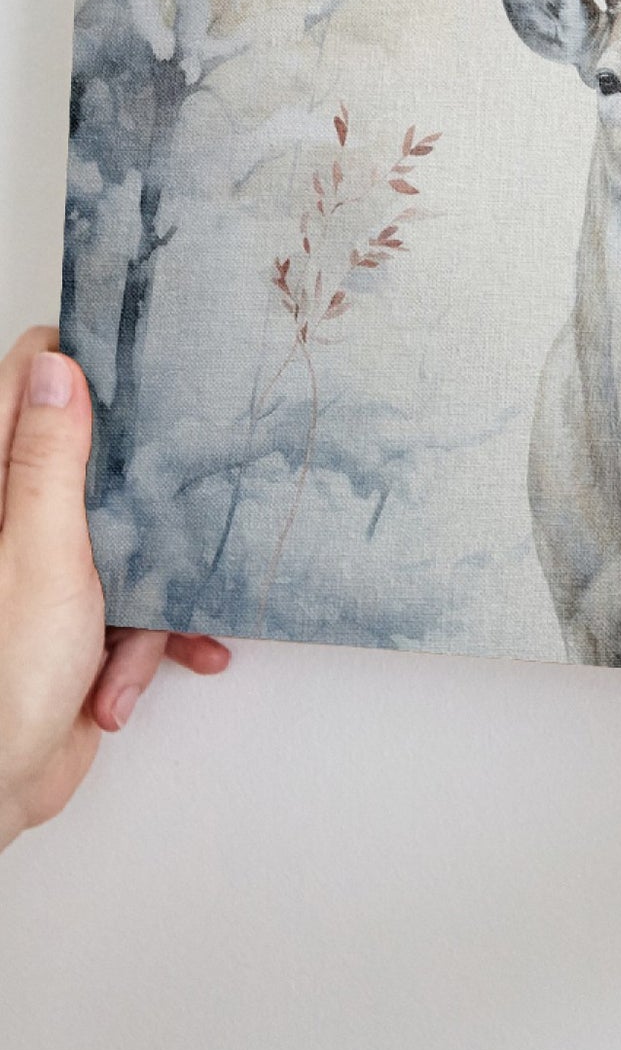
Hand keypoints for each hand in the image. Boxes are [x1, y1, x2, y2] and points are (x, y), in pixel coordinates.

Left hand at [0, 327, 228, 850]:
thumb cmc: (2, 681)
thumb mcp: (40, 555)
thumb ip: (48, 461)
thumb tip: (57, 369)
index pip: (26, 386)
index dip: (80, 369)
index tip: (139, 369)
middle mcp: (13, 524)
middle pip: (91, 462)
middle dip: (144, 496)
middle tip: (175, 496)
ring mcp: (44, 571)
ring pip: (127, 538)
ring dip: (150, 594)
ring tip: (137, 638)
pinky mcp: (74, 619)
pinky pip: (133, 604)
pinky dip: (145, 643)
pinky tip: (129, 680)